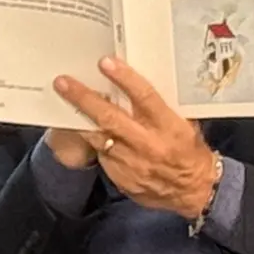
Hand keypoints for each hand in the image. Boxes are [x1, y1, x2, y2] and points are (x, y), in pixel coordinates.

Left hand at [51, 58, 222, 217]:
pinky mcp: (120, 176)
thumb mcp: (185, 125)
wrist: (192, 191)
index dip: (125, 79)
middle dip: (84, 98)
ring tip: (61, 99)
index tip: (106, 63)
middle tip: (63, 82)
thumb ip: (162, 107)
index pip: (145, 98)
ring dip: (78, 117)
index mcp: (169, 127)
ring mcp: (132, 162)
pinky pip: (100, 153)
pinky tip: (76, 125)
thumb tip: (137, 83)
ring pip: (99, 137)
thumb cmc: (189, 151)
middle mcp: (148, 144)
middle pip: (111, 117)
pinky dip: (89, 139)